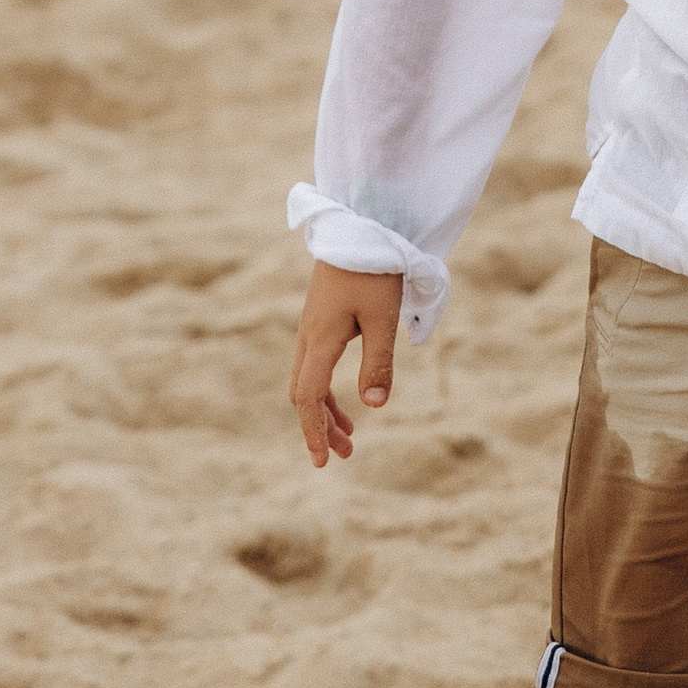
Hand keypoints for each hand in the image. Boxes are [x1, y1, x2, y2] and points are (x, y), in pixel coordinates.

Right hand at [288, 262, 403, 466]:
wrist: (360, 226)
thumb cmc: (374, 271)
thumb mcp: (383, 319)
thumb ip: (378, 363)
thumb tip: (375, 407)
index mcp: (320, 339)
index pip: (309, 397)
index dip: (314, 431)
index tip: (325, 460)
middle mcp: (309, 337)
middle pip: (303, 393)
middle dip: (319, 426)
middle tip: (344, 455)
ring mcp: (312, 328)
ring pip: (308, 380)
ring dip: (326, 410)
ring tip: (350, 435)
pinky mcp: (322, 320)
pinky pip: (316, 364)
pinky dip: (327, 388)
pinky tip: (349, 397)